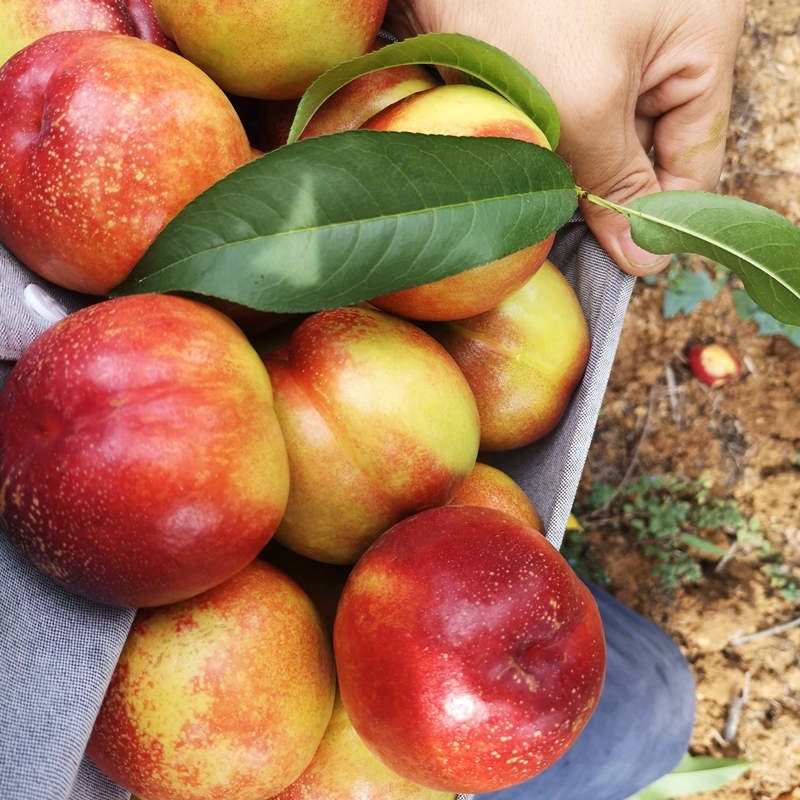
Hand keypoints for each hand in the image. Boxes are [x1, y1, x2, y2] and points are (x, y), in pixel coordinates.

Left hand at [385, 0, 746, 275]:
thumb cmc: (521, 1)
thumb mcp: (583, 101)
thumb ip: (617, 181)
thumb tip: (647, 256)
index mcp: (697, 41)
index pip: (696, 157)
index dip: (660, 217)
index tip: (624, 263)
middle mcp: (658, 49)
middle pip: (646, 155)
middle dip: (606, 196)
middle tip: (570, 238)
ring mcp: (606, 56)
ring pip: (598, 148)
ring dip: (567, 179)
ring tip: (534, 199)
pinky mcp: (554, 64)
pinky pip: (561, 129)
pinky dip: (541, 156)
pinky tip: (517, 174)